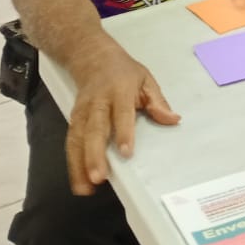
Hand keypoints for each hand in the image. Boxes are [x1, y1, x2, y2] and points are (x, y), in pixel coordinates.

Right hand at [65, 45, 179, 194]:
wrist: (92, 56)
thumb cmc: (123, 71)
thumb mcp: (145, 79)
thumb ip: (158, 102)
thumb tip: (173, 119)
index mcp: (119, 91)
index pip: (121, 114)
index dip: (123, 133)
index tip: (127, 152)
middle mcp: (98, 103)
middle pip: (94, 130)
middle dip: (94, 155)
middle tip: (99, 177)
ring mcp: (82, 112)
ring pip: (77, 139)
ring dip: (79, 165)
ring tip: (86, 187)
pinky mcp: (73, 120)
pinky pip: (71, 142)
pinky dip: (72, 163)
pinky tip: (78, 180)